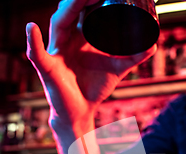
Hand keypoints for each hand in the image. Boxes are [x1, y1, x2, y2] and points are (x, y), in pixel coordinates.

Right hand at [25, 0, 155, 131]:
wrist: (81, 111)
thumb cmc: (94, 86)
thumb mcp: (117, 69)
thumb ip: (134, 56)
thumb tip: (153, 44)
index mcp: (80, 34)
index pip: (84, 8)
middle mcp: (66, 38)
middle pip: (70, 10)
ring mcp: (56, 51)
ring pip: (57, 25)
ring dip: (65, 11)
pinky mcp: (48, 68)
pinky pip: (37, 53)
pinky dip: (33, 41)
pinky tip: (32, 28)